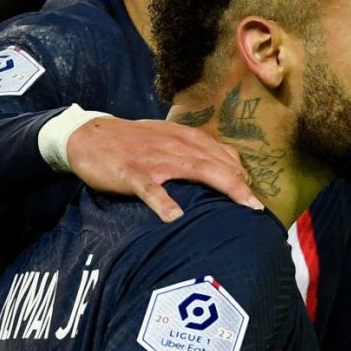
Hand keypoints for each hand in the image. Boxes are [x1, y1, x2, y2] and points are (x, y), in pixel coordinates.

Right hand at [67, 117, 261, 221]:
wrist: (91, 134)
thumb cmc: (134, 140)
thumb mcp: (168, 138)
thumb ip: (194, 149)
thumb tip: (225, 165)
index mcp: (185, 138)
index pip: (222, 153)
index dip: (241, 172)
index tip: (255, 192)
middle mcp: (176, 146)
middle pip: (216, 163)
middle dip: (240, 184)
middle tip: (259, 206)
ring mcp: (155, 160)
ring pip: (194, 170)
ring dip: (221, 185)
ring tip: (242, 205)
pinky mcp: (132, 173)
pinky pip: (150, 188)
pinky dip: (163, 201)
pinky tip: (175, 216)